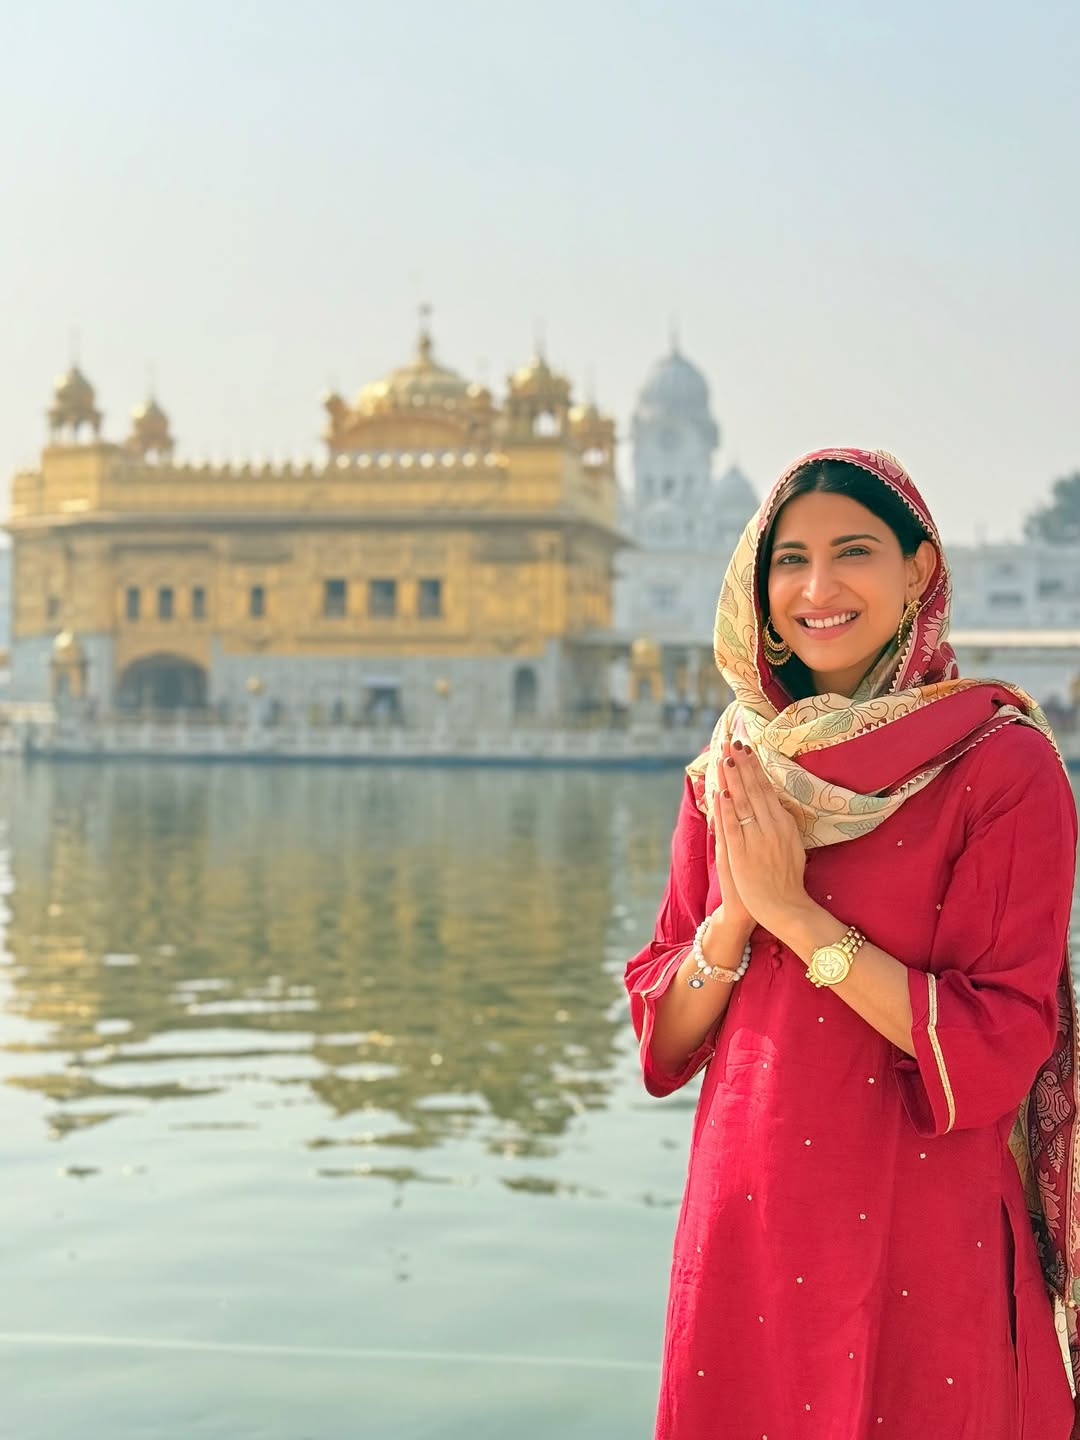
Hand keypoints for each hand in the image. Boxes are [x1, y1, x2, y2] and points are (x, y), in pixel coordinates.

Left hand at [717, 741, 808, 934]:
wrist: (786, 907)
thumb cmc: (788, 878)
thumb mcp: (793, 845)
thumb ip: (782, 823)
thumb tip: (774, 802)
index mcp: (785, 824)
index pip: (767, 789)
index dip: (755, 767)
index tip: (747, 748)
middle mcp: (772, 828)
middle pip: (754, 790)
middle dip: (743, 765)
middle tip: (734, 741)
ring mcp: (757, 840)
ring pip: (743, 803)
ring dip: (733, 779)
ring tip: (725, 758)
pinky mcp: (742, 854)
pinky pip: (732, 827)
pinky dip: (727, 810)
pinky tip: (722, 793)